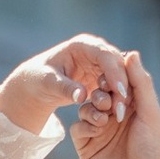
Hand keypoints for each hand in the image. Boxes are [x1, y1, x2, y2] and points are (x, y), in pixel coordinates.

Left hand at [0, 32, 131, 138]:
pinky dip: (116, 98)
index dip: (114, 72)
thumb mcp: (49, 83)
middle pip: (117, 64)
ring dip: (121, 94)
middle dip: (122, 86)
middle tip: (121, 108)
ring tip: (118, 114)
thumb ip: (66, 88)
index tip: (119, 92)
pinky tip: (115, 113)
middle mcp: (94, 50)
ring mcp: (100, 63)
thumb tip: (82, 96)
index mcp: (82, 45)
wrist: (38, 84)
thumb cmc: (40, 79)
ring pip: (119, 76)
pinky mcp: (101, 76)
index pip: (105, 55)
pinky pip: (114, 85)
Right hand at [69, 44, 159, 158]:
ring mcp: (99, 128)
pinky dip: (85, 125)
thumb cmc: (152, 149)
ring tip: (105, 120)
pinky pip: (77, 126)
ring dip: (93, 109)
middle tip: (109, 102)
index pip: (117, 81)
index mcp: (132, 104)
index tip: (113, 79)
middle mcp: (114, 114)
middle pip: (98, 90)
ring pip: (85, 106)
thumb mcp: (150, 113)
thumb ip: (141, 84)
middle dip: (101, 93)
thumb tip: (131, 53)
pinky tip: (97, 132)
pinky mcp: (86, 143)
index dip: (113, 77)